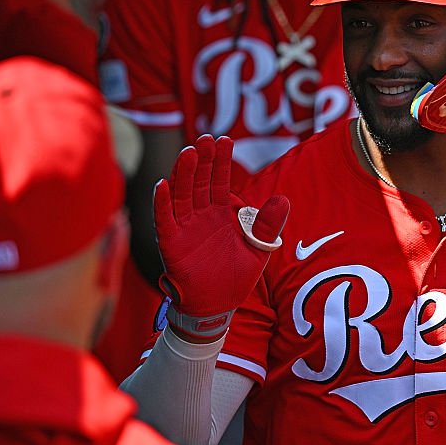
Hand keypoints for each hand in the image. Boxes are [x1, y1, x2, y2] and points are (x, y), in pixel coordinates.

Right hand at [154, 135, 288, 341]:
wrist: (218, 306)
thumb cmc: (236, 276)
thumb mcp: (259, 249)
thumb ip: (267, 224)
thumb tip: (283, 199)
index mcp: (220, 212)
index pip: (219, 180)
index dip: (221, 161)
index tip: (224, 139)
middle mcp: (200, 215)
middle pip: (199, 181)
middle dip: (202, 160)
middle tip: (205, 138)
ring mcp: (184, 228)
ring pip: (181, 195)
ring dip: (182, 174)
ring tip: (188, 153)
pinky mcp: (171, 244)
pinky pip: (164, 220)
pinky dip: (162, 203)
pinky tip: (162, 185)